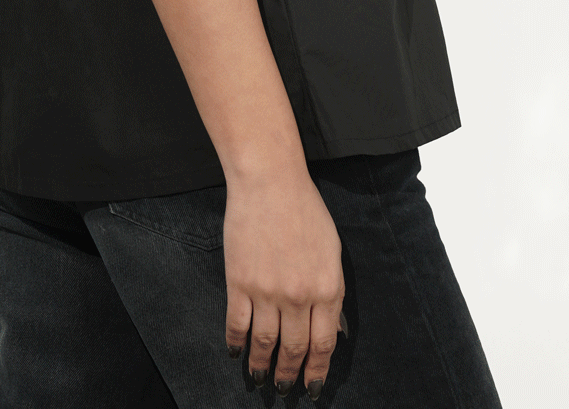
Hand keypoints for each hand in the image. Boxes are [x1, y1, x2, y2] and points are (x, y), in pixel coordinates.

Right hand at [223, 165, 344, 398]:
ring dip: (261, 366)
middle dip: (290, 374)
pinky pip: (237, 324)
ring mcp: (267, 292)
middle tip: (285, 388)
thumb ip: (332, 290)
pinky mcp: (239, 282)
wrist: (270, 181)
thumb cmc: (305, 209)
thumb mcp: (332, 251)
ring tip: (259, 378)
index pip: (324, 344)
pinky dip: (236, 343)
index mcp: (328, 288)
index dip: (317, 370)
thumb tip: (332, 327)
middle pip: (295, 349)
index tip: (312, 386)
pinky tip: (237, 352)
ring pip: (264, 343)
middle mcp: (299, 296)